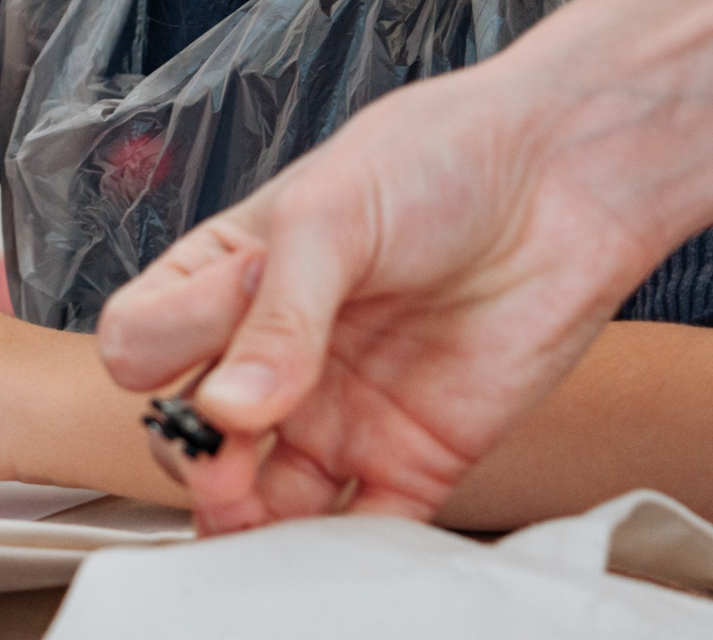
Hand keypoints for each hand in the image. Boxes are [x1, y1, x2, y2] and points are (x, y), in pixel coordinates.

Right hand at [95, 58, 665, 532]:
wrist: (567, 175)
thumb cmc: (442, 159)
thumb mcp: (332, 212)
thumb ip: (276, 312)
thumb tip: (227, 409)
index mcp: (231, 278)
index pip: (144, 343)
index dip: (158, 357)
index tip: (206, 341)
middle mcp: (276, 354)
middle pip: (190, 440)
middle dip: (194, 459)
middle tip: (228, 455)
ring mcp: (339, 413)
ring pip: (261, 503)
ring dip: (245, 523)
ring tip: (259, 513)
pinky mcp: (412, 458)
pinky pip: (359, 528)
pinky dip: (337, 553)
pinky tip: (333, 538)